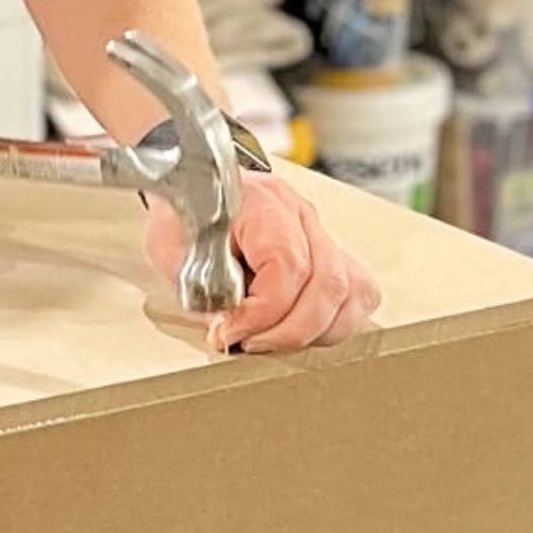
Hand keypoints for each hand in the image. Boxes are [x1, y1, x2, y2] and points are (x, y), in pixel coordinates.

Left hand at [142, 170, 379, 352]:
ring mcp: (321, 232)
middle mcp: (301, 214)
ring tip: (272, 339)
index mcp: (263, 202)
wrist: (194, 188)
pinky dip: (334, 323)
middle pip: (328, 282)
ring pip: (352, 290)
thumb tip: (233, 328)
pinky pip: (357, 293)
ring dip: (315, 331)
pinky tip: (300, 331)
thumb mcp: (175, 248)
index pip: (287, 266)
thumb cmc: (185, 216)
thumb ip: (204, 288)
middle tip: (249, 344)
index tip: (229, 333)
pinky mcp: (330, 252)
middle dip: (289, 330)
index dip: (262, 313)